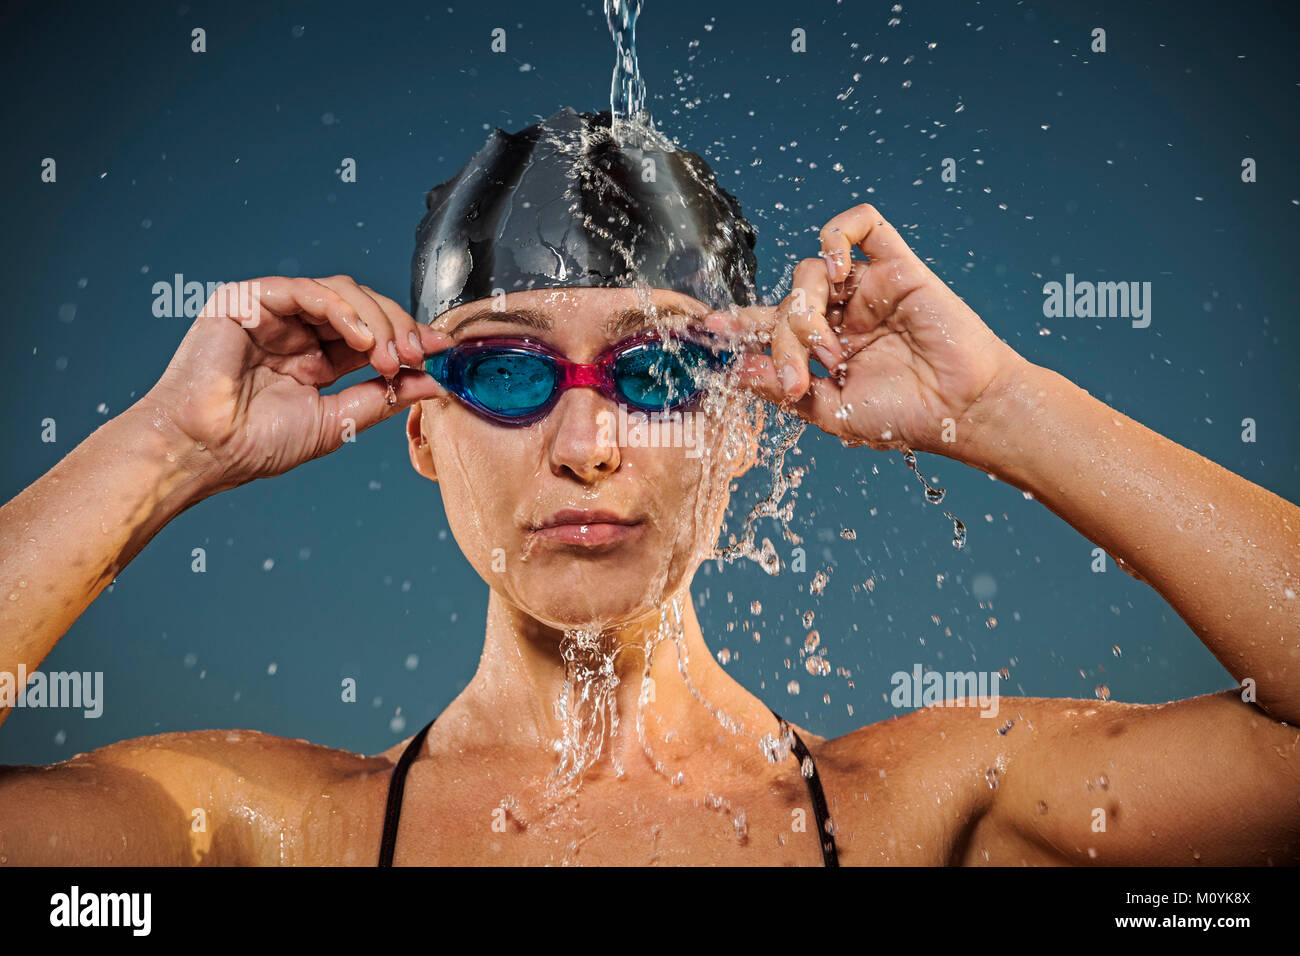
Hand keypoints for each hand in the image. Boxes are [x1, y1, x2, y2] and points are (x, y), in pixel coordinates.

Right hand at [137, 275, 450, 492]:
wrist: (203, 450)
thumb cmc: (254, 444)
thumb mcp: (338, 421)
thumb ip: (384, 397)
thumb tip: (432, 384)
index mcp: (316, 358)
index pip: (374, 335)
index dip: (409, 338)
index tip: (443, 351)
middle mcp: (297, 330)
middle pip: (365, 307)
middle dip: (399, 328)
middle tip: (418, 355)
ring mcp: (273, 312)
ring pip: (342, 292)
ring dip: (376, 320)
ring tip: (389, 354)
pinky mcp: (248, 299)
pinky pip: (306, 289)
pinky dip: (341, 308)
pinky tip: (360, 337)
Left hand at [709, 204, 1023, 458]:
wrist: (963, 411)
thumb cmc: (906, 418)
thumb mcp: (831, 413)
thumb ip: (782, 390)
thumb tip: (734, 369)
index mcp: (824, 348)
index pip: (769, 325)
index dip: (737, 324)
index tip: (707, 330)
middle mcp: (841, 315)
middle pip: (782, 303)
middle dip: (778, 340)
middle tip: (798, 378)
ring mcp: (866, 289)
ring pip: (806, 269)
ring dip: (804, 311)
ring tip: (831, 351)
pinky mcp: (896, 266)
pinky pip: (860, 225)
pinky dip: (835, 238)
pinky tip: (835, 271)